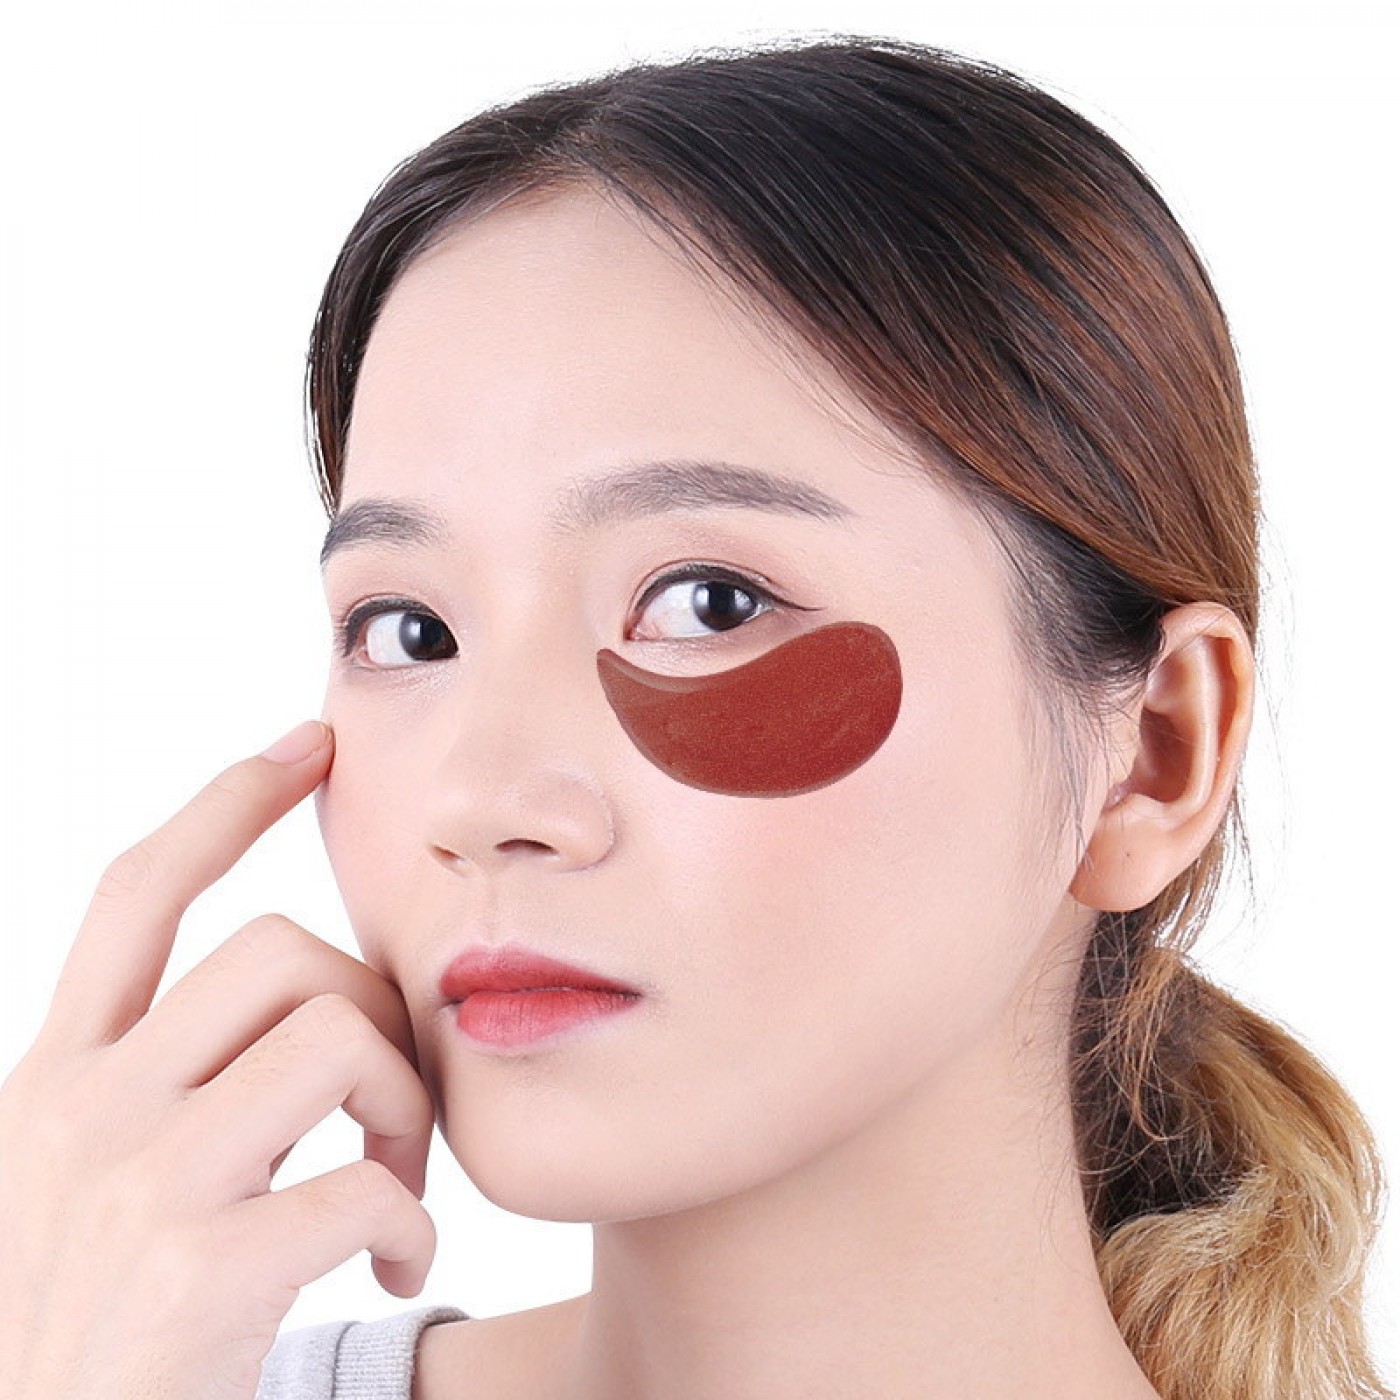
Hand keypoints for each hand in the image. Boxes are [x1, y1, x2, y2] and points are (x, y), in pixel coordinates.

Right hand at [0, 720, 436, 1399]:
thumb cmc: (100, 1338)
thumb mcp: (92, 1187)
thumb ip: (160, 1089)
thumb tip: (290, 1002)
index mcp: (53, 1081)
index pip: (137, 893)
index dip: (225, 804)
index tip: (307, 745)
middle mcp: (78, 1112)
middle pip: (277, 949)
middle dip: (369, 1009)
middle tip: (389, 1104)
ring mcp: (134, 1187)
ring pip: (336, 1035)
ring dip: (402, 1106)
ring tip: (395, 1180)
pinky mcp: (196, 1273)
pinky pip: (367, 1180)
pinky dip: (411, 1220)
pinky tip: (399, 1262)